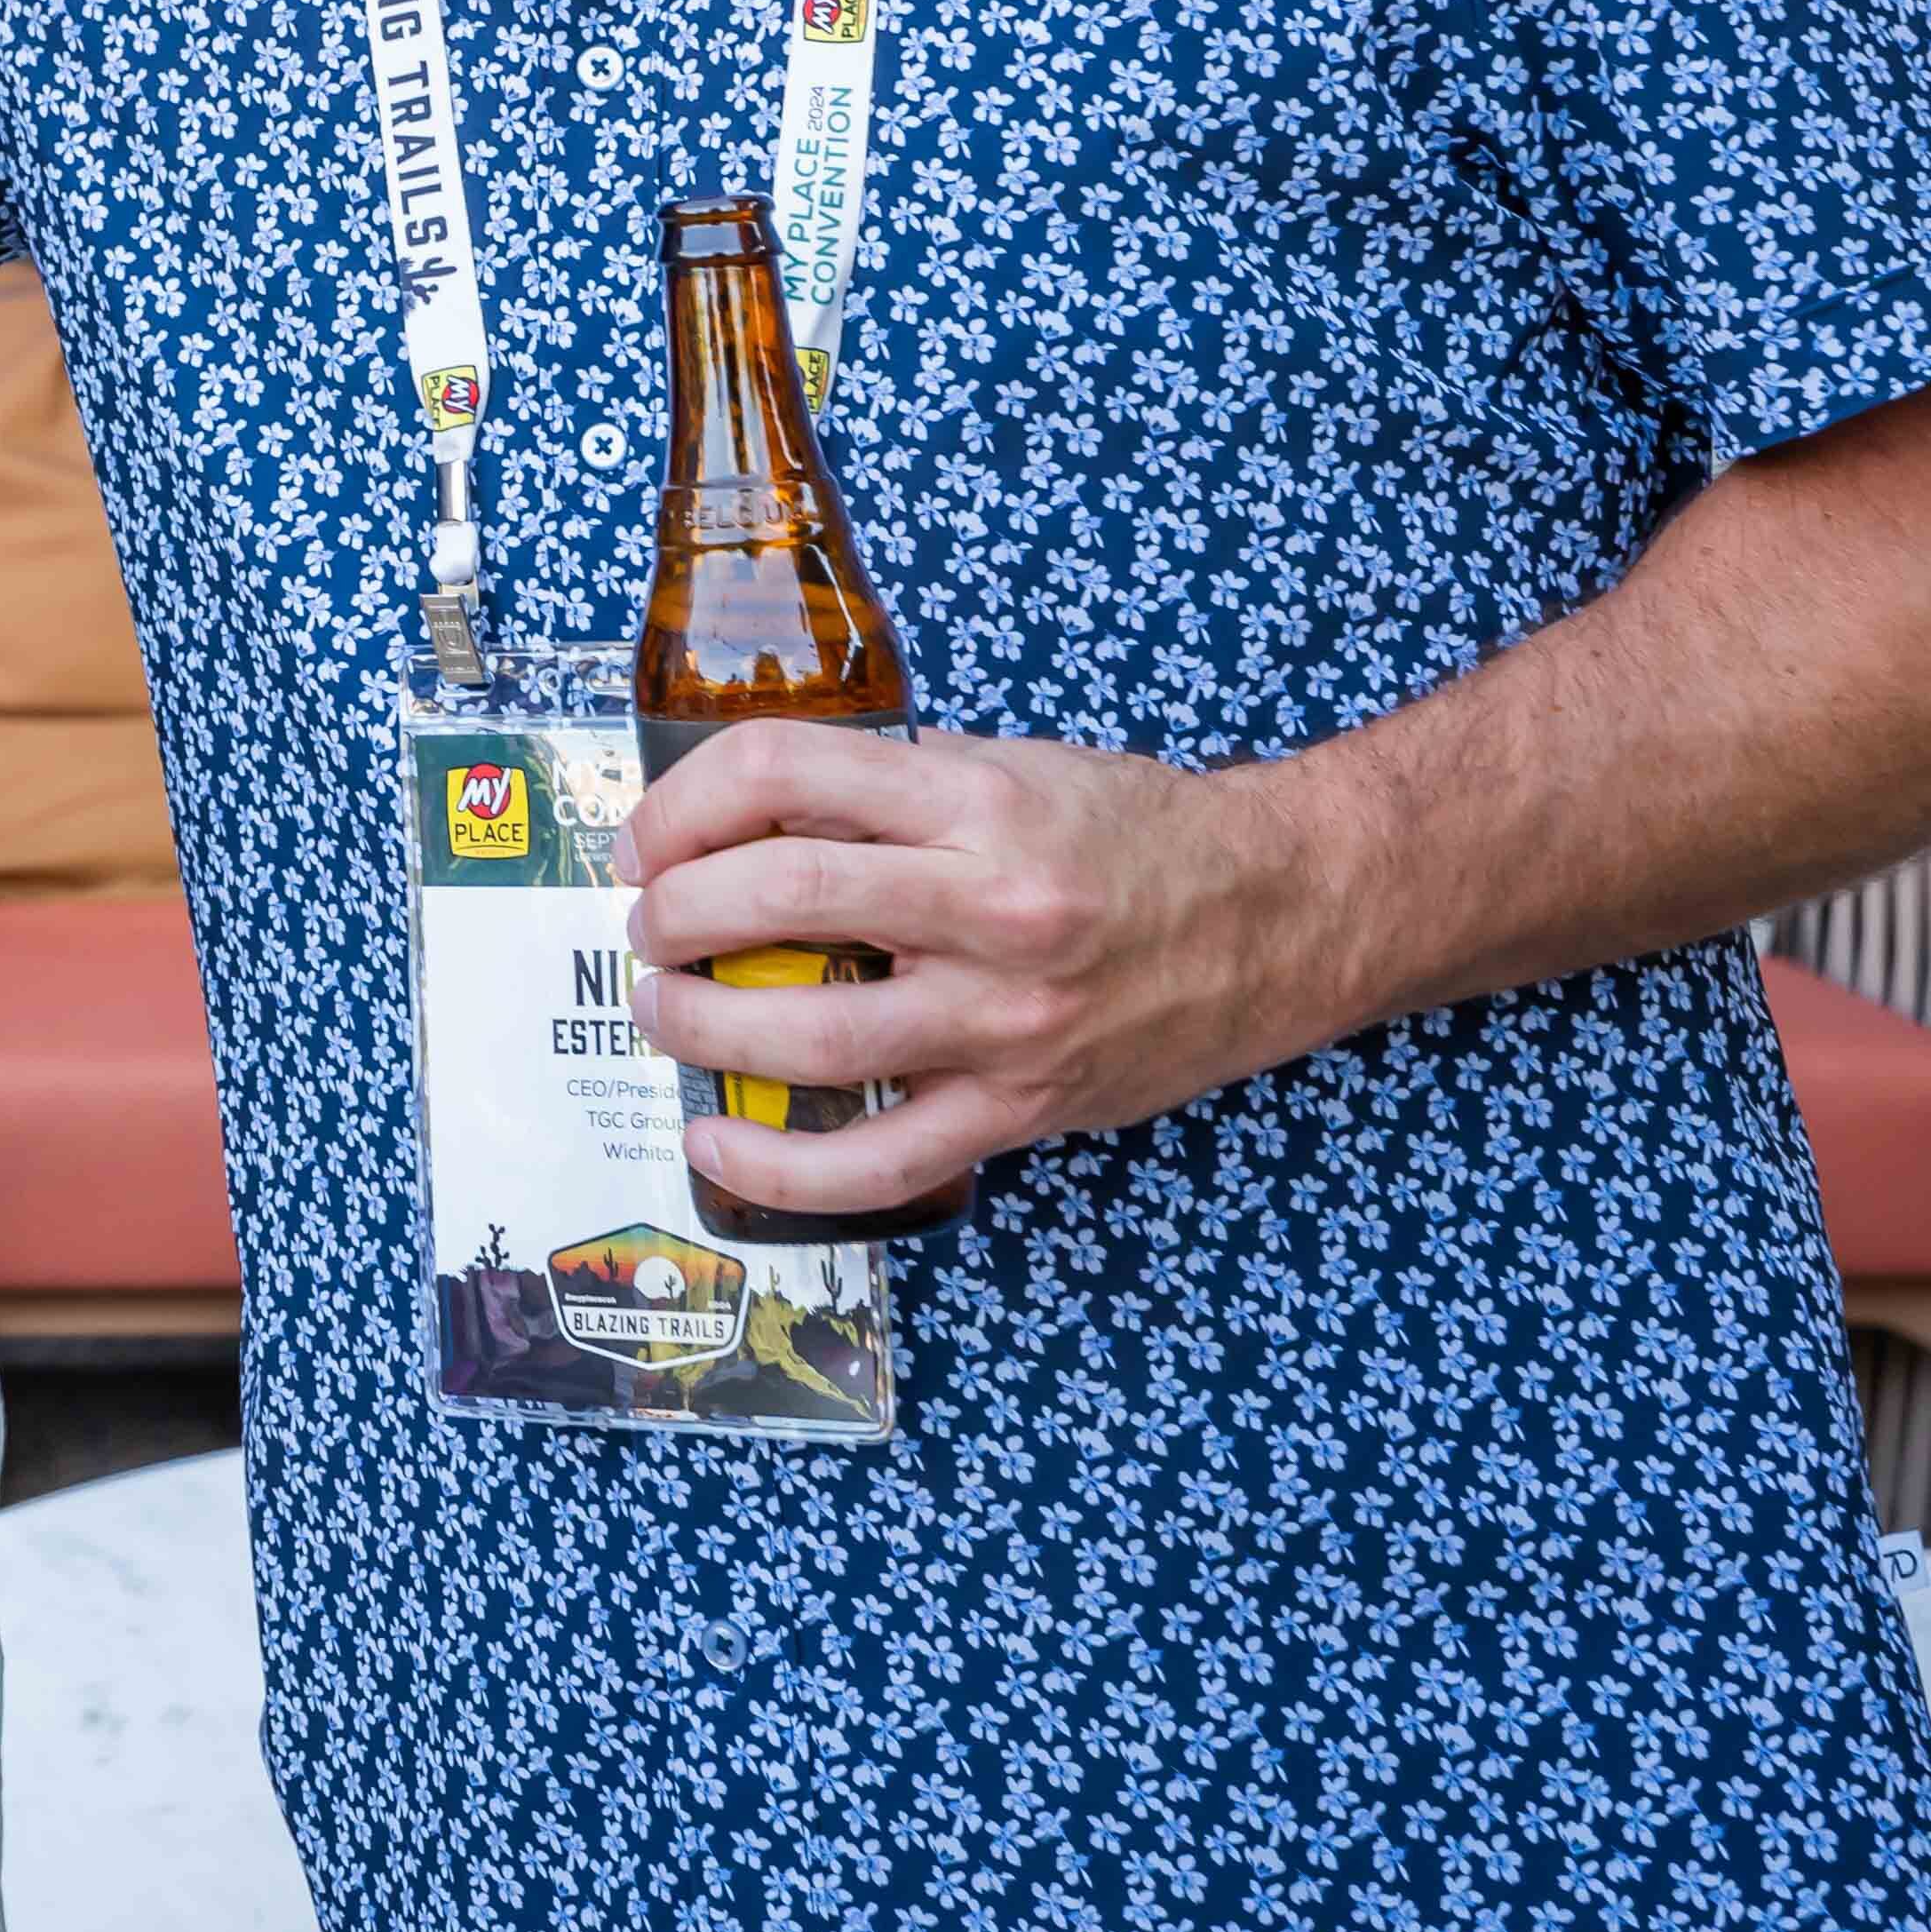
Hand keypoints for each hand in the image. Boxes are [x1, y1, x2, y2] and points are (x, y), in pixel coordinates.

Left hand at [616, 722, 1375, 1223]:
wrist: (1283, 913)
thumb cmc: (1136, 833)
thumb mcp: (1007, 766)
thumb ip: (884, 791)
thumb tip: (734, 821)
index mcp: (977, 800)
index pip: (780, 773)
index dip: (683, 803)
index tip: (647, 837)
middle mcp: (991, 908)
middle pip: (772, 897)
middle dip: (673, 911)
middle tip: (651, 921)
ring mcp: (1006, 1021)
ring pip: (804, 1034)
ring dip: (697, 1022)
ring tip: (663, 1005)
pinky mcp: (1021, 1107)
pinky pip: (875, 1162)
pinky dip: (775, 1166)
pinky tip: (716, 1139)